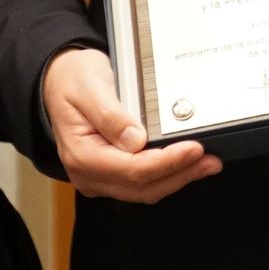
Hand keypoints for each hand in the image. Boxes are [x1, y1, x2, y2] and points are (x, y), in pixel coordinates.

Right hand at [41, 46, 222, 203]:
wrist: (58, 80)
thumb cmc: (71, 80)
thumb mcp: (89, 88)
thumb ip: (111, 115)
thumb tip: (135, 140)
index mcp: (82, 155)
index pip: (132, 169)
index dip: (167, 162)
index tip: (193, 149)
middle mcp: (88, 173)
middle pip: (142, 186)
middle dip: (180, 174)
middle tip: (210, 160)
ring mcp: (98, 177)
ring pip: (145, 189)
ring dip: (178, 178)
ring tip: (207, 164)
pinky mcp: (110, 173)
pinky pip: (142, 183)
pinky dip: (167, 175)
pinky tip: (186, 165)